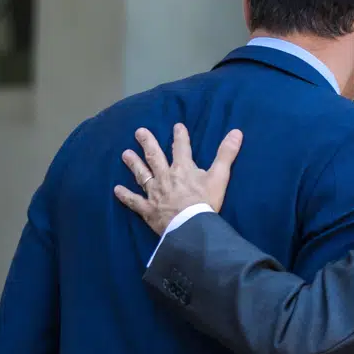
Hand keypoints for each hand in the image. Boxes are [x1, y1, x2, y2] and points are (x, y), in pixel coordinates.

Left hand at [114, 122, 243, 235]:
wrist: (191, 227)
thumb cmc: (206, 202)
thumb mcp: (219, 177)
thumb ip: (226, 154)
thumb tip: (237, 132)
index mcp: (183, 169)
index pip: (181, 148)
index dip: (180, 136)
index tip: (177, 126)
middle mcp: (165, 177)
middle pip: (155, 157)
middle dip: (148, 143)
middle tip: (139, 132)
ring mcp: (155, 193)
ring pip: (142, 175)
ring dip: (134, 164)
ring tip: (125, 154)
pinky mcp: (148, 210)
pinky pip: (134, 202)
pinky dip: (125, 196)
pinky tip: (116, 190)